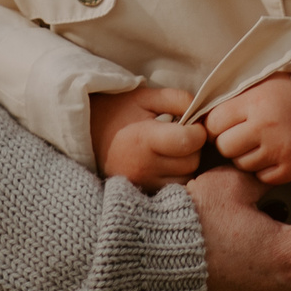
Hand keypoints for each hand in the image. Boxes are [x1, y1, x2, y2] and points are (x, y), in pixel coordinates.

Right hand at [90, 84, 204, 187]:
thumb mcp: (146, 96)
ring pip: (186, 178)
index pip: (189, 142)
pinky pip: (175, 188)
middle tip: (181, 134)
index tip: (192, 124)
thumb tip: (203, 114)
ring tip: (172, 149)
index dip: (198, 131)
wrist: (87, 134)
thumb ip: (178, 99)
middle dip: (194, 147)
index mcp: (144, 140)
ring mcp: (143, 184)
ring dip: (187, 163)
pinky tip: (166, 162)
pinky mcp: (143, 193)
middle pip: (191, 162)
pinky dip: (177, 175)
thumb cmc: (119, 111)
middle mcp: (144, 167)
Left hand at [206, 74, 290, 186]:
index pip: (213, 123)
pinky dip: (263, 169)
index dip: (215, 126)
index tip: (224, 124)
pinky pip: (262, 177)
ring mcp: (280, 150)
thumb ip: (232, 100)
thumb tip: (198, 118)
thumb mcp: (260, 84)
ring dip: (246, 156)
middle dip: (228, 142)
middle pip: (224, 147)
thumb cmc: (290, 93)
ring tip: (261, 142)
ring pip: (241, 164)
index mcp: (255, 102)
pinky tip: (273, 153)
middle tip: (242, 135)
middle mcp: (265, 127)